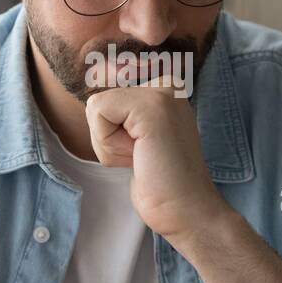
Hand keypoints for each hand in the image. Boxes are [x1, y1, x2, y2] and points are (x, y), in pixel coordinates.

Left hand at [84, 76, 230, 242]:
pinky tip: (140, 157)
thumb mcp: (133, 137)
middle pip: (98, 100)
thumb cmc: (160, 181)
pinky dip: (109, 145)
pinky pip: (99, 112)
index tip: (142, 148)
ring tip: (144, 156)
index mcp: (163, 86)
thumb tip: (95, 72)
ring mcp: (162, 90)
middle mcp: (165, 81)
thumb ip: (115, 109)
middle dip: (107, 136)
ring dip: (109, 144)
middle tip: (143, 155)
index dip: (108, 129)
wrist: (187, 210)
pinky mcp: (153, 106)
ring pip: (96, 107)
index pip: (104, 86)